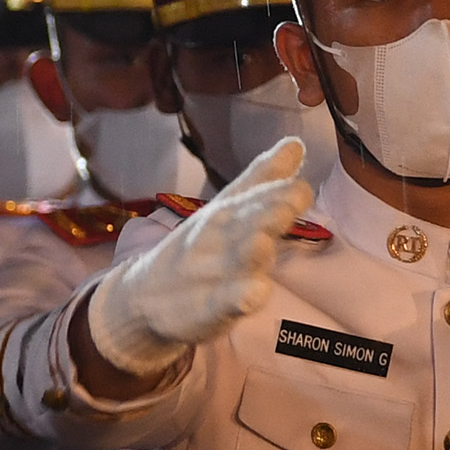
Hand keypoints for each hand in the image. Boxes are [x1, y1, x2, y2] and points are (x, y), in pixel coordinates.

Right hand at [86, 140, 312, 376]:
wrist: (146, 298)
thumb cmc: (200, 248)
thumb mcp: (228, 207)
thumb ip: (263, 178)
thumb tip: (295, 143)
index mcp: (232, 210)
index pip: (261, 193)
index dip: (285, 190)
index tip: (303, 184)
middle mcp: (227, 236)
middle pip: (254, 219)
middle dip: (273, 207)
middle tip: (297, 195)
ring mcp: (220, 271)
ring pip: (245, 257)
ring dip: (256, 247)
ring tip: (265, 242)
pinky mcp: (213, 306)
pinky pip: (230, 300)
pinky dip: (241, 296)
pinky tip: (255, 294)